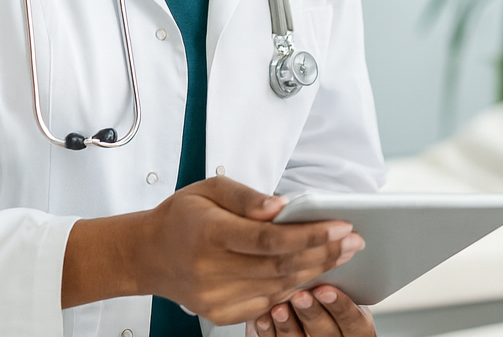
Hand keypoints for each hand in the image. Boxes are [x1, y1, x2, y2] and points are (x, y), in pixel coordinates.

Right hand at [137, 178, 363, 324]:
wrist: (148, 254)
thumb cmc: (182, 217)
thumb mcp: (211, 188)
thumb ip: (248, 197)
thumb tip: (283, 207)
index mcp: (209, 234)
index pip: (269, 238)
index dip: (309, 235)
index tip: (341, 226)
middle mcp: (211, 270)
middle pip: (280, 266)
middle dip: (324, 253)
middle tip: (354, 240)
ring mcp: (215, 297)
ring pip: (279, 287)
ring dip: (316, 271)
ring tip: (343, 254)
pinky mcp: (219, 313)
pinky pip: (267, 304)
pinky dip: (294, 289)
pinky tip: (314, 274)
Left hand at [249, 285, 373, 336]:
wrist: (314, 322)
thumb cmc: (331, 295)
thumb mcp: (346, 290)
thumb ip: (340, 277)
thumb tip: (336, 244)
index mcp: (357, 325)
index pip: (353, 319)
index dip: (340, 305)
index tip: (326, 289)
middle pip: (326, 332)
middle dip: (312, 312)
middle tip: (300, 296)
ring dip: (288, 324)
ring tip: (279, 307)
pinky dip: (270, 332)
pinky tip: (263, 318)